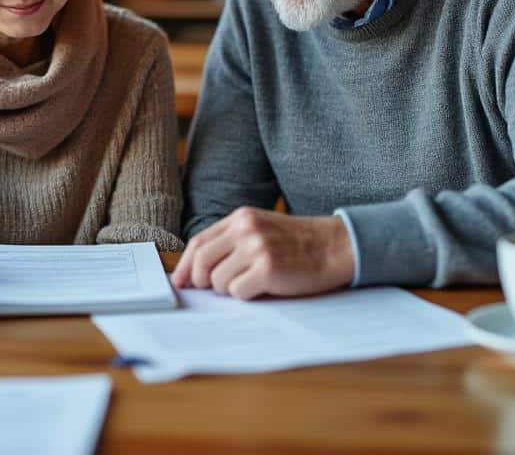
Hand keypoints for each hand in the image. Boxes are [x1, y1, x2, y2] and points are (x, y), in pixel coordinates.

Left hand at [170, 207, 355, 299]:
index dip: (185, 265)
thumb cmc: (296, 244)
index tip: (180, 282)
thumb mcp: (261, 230)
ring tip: (253, 282)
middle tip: (215, 289)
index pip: (199, 242)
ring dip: (231, 289)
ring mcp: (257, 248)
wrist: (334, 247)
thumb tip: (195, 272)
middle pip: (202, 262)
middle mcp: (245, 229)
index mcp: (241, 217)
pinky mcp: (268, 269)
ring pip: (218, 281)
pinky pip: (238, 292)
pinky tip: (265, 287)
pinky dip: (246, 296)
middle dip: (203, 281)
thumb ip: (231, 242)